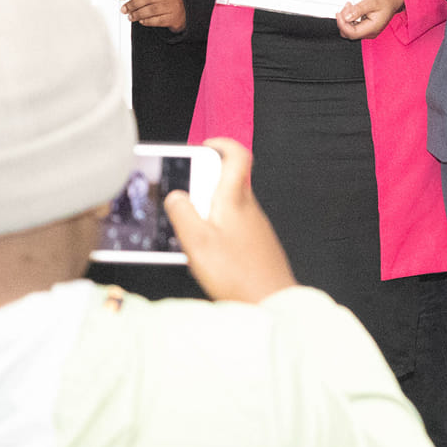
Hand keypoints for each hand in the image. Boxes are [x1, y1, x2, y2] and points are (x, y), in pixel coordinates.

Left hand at [120, 0, 186, 32]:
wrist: (191, 10)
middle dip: (132, 4)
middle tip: (124, 9)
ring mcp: (173, 6)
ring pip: (151, 10)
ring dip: (137, 14)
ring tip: (131, 16)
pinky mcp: (174, 18)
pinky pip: (157, 20)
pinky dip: (147, 21)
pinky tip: (142, 21)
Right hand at [164, 138, 297, 303]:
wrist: (271, 301)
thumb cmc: (237, 274)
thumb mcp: (198, 243)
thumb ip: (183, 214)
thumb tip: (175, 195)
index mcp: (235, 199)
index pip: (238, 156)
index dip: (221, 144)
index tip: (203, 146)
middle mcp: (249, 207)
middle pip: (228, 181)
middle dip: (202, 183)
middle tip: (181, 197)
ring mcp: (255, 225)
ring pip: (228, 205)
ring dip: (207, 209)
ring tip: (188, 230)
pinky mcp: (256, 243)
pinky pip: (233, 225)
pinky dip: (216, 228)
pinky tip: (205, 251)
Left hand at [336, 0, 404, 39]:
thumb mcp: (371, 1)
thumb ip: (359, 10)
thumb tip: (347, 17)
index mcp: (373, 28)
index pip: (352, 33)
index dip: (342, 24)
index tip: (339, 14)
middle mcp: (370, 32)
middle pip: (349, 33)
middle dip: (344, 21)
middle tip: (346, 7)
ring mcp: (368, 30)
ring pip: (349, 31)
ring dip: (346, 19)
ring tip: (349, 7)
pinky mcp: (366, 27)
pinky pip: (353, 27)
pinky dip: (349, 19)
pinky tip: (351, 10)